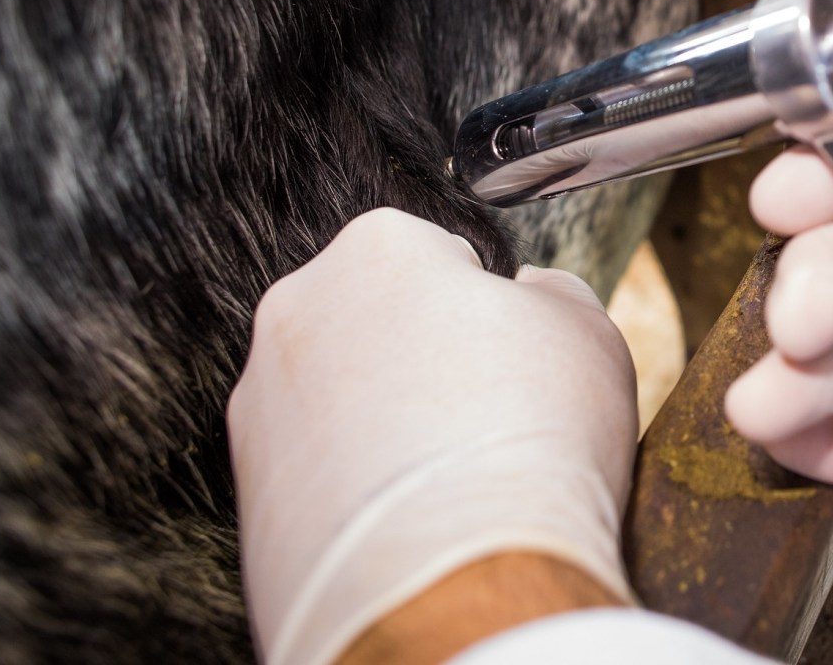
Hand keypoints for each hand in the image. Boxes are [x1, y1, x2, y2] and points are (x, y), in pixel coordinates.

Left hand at [228, 208, 637, 664]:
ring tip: (450, 484)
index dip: (488, 310)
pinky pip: (314, 473)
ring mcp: (260, 402)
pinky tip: (408, 524)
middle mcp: (297, 308)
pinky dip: (354, 491)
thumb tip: (532, 293)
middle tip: (485, 420)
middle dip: (423, 360)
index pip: (440, 256)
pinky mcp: (245, 492)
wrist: (460, 585)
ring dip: (384, 426)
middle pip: (377, 323)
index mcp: (378, 246)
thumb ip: (553, 293)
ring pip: (338, 399)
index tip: (514, 360)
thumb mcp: (587, 331)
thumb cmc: (534, 438)